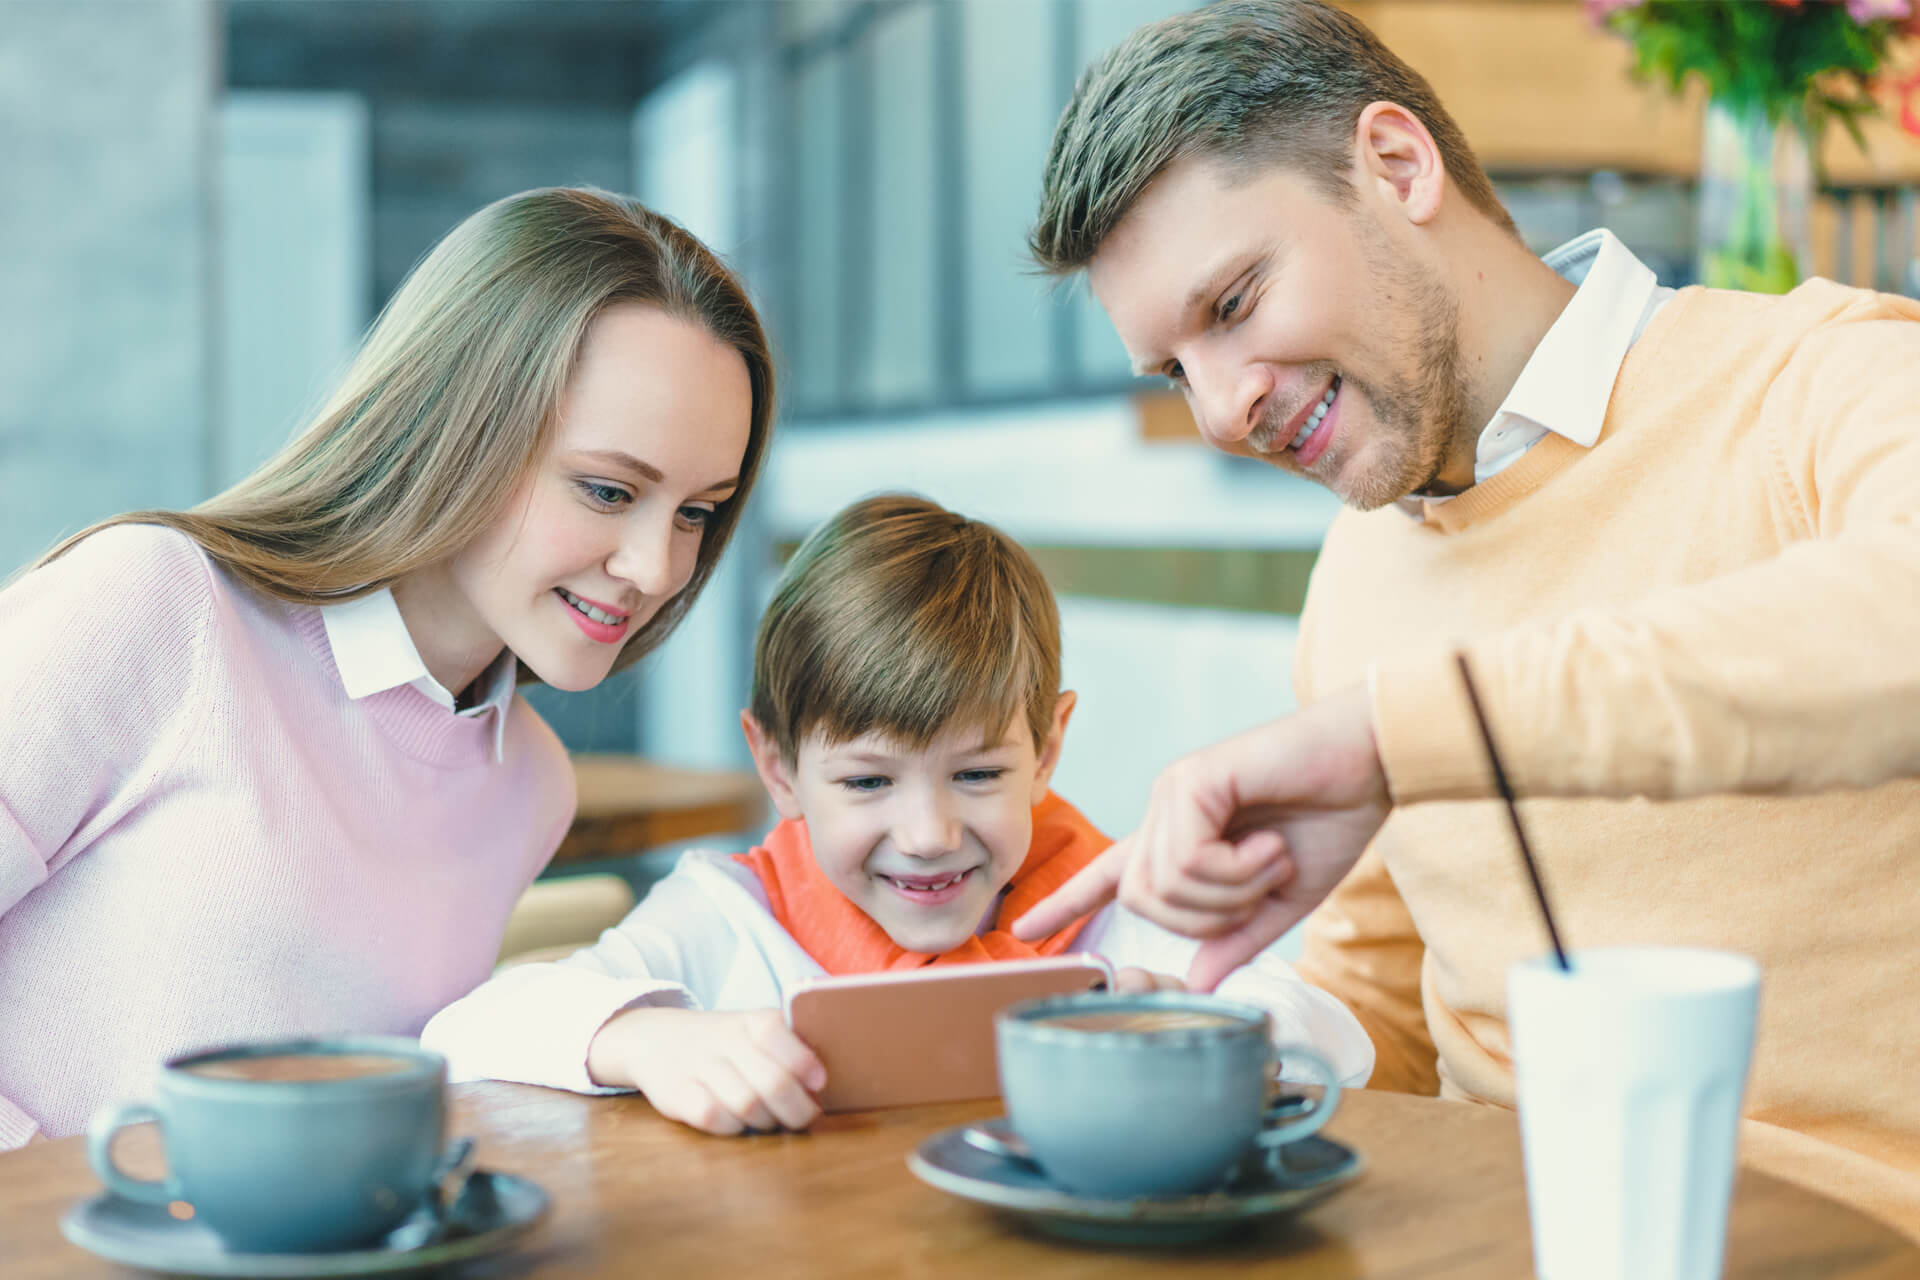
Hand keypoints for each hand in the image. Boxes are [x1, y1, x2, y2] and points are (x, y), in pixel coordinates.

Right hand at [587, 1007, 826, 1135]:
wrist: (653, 1039)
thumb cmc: (723, 1042)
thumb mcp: (753, 1030)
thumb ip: (790, 1048)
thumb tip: (827, 1085)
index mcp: (750, 1021)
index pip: (778, 1034)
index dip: (804, 1062)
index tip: (820, 1083)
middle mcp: (724, 1039)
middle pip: (772, 1081)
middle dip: (797, 1108)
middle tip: (805, 1116)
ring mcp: (698, 1066)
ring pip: (748, 1104)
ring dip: (767, 1120)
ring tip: (771, 1119)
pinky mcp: (676, 1094)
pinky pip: (715, 1118)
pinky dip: (733, 1127)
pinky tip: (737, 1121)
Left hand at [1014, 686, 1389, 990]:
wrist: (1371, 763)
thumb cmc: (1330, 820)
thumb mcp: (1282, 898)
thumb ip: (1236, 938)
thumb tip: (1197, 982)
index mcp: (1181, 840)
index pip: (1111, 876)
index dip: (1066, 905)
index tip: (1022, 931)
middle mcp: (1166, 813)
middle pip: (1143, 900)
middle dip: (1206, 915)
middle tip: (1261, 885)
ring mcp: (1173, 793)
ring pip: (1163, 884)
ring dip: (1229, 891)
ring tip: (1271, 857)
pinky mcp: (1191, 780)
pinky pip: (1188, 859)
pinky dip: (1235, 869)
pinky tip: (1267, 843)